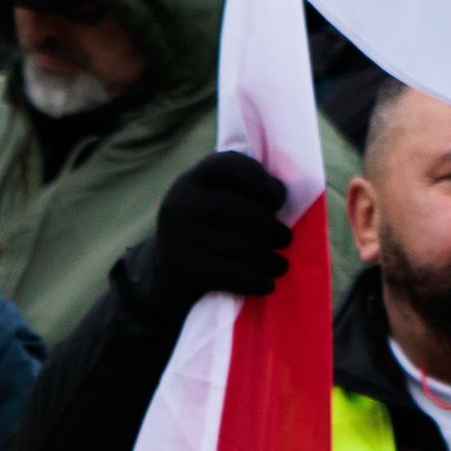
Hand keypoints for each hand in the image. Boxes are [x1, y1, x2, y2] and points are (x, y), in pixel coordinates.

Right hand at [139, 150, 292, 313]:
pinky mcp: (180, 267)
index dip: (263, 181)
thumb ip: (243, 192)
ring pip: (243, 246)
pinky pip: (231, 273)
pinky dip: (255, 280)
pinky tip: (266, 284)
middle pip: (246, 211)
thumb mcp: (214, 201)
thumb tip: (289, 197)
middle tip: (286, 239)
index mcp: (194, 178)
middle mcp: (181, 201)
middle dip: (274, 228)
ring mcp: (177, 234)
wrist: (161, 274)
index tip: (278, 199)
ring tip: (281, 265)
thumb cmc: (206, 231)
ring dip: (270, 260)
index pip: (233, 165)